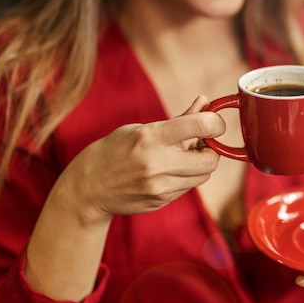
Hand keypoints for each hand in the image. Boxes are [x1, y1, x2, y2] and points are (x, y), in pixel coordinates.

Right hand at [55, 96, 224, 223]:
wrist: (87, 189)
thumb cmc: (114, 150)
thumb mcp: (141, 128)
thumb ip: (179, 119)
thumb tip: (206, 102)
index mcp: (151, 137)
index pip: (200, 126)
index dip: (216, 123)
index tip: (214, 124)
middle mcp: (157, 163)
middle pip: (210, 160)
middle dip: (212, 150)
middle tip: (201, 144)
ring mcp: (159, 186)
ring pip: (202, 176)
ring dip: (200, 165)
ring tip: (182, 156)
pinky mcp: (160, 201)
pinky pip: (188, 187)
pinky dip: (186, 177)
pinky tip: (169, 171)